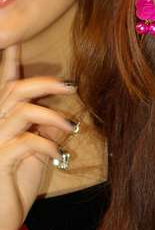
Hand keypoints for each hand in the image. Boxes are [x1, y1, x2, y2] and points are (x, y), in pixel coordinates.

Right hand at [0, 44, 76, 229]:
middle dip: (45, 82)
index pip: (4, 85)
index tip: (16, 38)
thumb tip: (63, 118)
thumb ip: (45, 135)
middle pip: (14, 90)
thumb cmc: (12, 190)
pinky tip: (57, 154)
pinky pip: (26, 141)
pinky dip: (48, 144)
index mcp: (0, 123)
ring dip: (52, 114)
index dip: (9, 60)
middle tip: (72, 84)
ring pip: (20, 109)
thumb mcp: (35, 159)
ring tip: (72, 125)